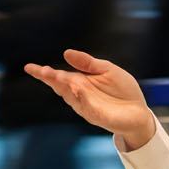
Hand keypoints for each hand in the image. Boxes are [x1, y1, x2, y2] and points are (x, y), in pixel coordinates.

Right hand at [25, 49, 157, 149]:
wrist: (139, 112)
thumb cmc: (123, 91)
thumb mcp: (107, 69)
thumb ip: (88, 63)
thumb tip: (66, 53)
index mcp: (80, 82)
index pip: (58, 76)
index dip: (43, 73)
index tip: (29, 67)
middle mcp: (79, 95)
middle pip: (60, 86)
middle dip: (50, 78)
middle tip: (41, 71)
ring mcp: (86, 106)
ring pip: (70, 96)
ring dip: (63, 86)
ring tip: (55, 75)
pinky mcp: (97, 115)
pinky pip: (87, 107)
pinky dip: (81, 98)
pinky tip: (77, 89)